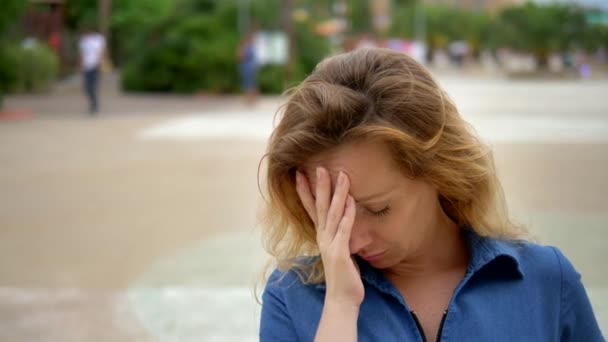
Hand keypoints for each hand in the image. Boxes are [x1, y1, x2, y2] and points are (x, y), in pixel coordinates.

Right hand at [295, 167, 363, 306]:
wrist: (341, 300)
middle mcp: (322, 237)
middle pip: (318, 206)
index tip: (300, 174)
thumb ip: (338, 237)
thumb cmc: (342, 277)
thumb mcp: (338, 252)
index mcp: (321, 236)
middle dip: (319, 185)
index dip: (305, 192)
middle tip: (320, 166)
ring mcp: (330, 243)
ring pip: (332, 212)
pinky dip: (347, 213)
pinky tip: (351, 200)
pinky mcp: (340, 251)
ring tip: (341, 174)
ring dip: (337, 193)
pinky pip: (344, 228)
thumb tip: (341, 225)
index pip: (310, 209)